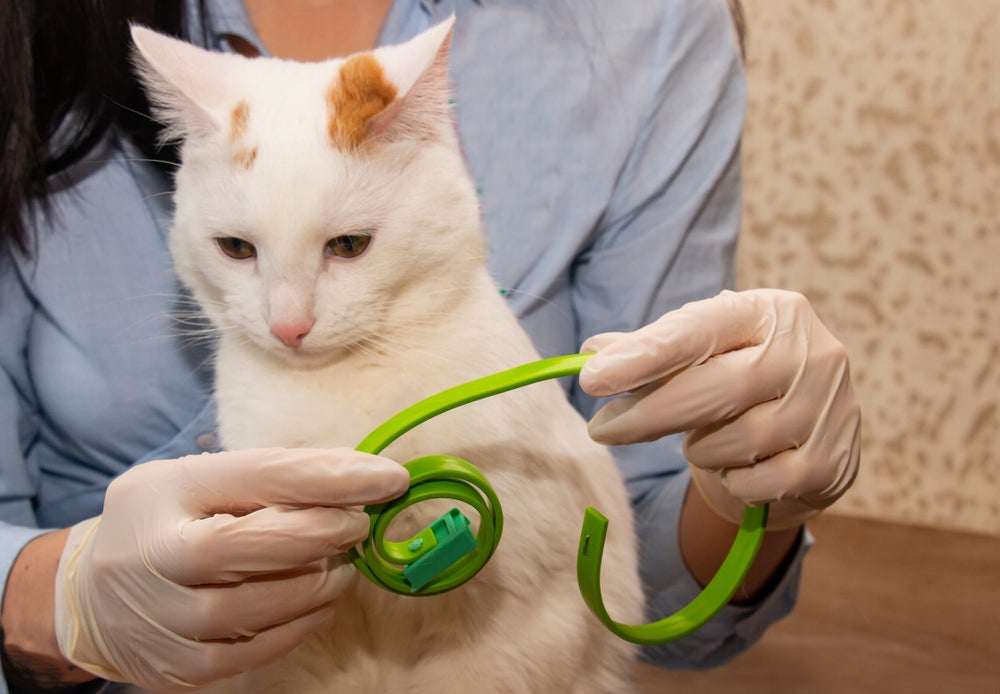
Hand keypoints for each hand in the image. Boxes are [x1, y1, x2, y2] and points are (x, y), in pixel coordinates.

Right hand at [54, 448, 407, 690]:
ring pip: (257, 606)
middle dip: (324, 531)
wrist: (87, 596)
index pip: (261, 476)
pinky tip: (319, 604)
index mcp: (165, 489)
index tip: (387, 478)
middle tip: (359, 523)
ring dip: (317, 584)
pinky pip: (252, 652)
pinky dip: (298, 627)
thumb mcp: (200, 479)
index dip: (333, 477)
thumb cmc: (166, 521)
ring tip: (342, 565)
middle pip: (256, 544)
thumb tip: (356, 477)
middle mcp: (152, 552)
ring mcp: (159, 617)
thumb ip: (268, 477)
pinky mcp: (174, 666)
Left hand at [579, 289, 859, 529]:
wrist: (804, 432)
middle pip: (719, 388)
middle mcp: (811, 352)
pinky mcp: (834, 462)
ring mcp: (829, 408)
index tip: (592, 378)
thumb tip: (592, 354)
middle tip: (602, 427)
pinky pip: (759, 484)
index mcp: (771, 311)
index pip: (701, 329)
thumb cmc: (739, 380)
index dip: (645, 354)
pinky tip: (734, 468)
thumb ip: (651, 350)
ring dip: (701, 449)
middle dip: (651, 414)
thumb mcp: (700, 353)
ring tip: (700, 441)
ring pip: (738, 441)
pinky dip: (732, 481)